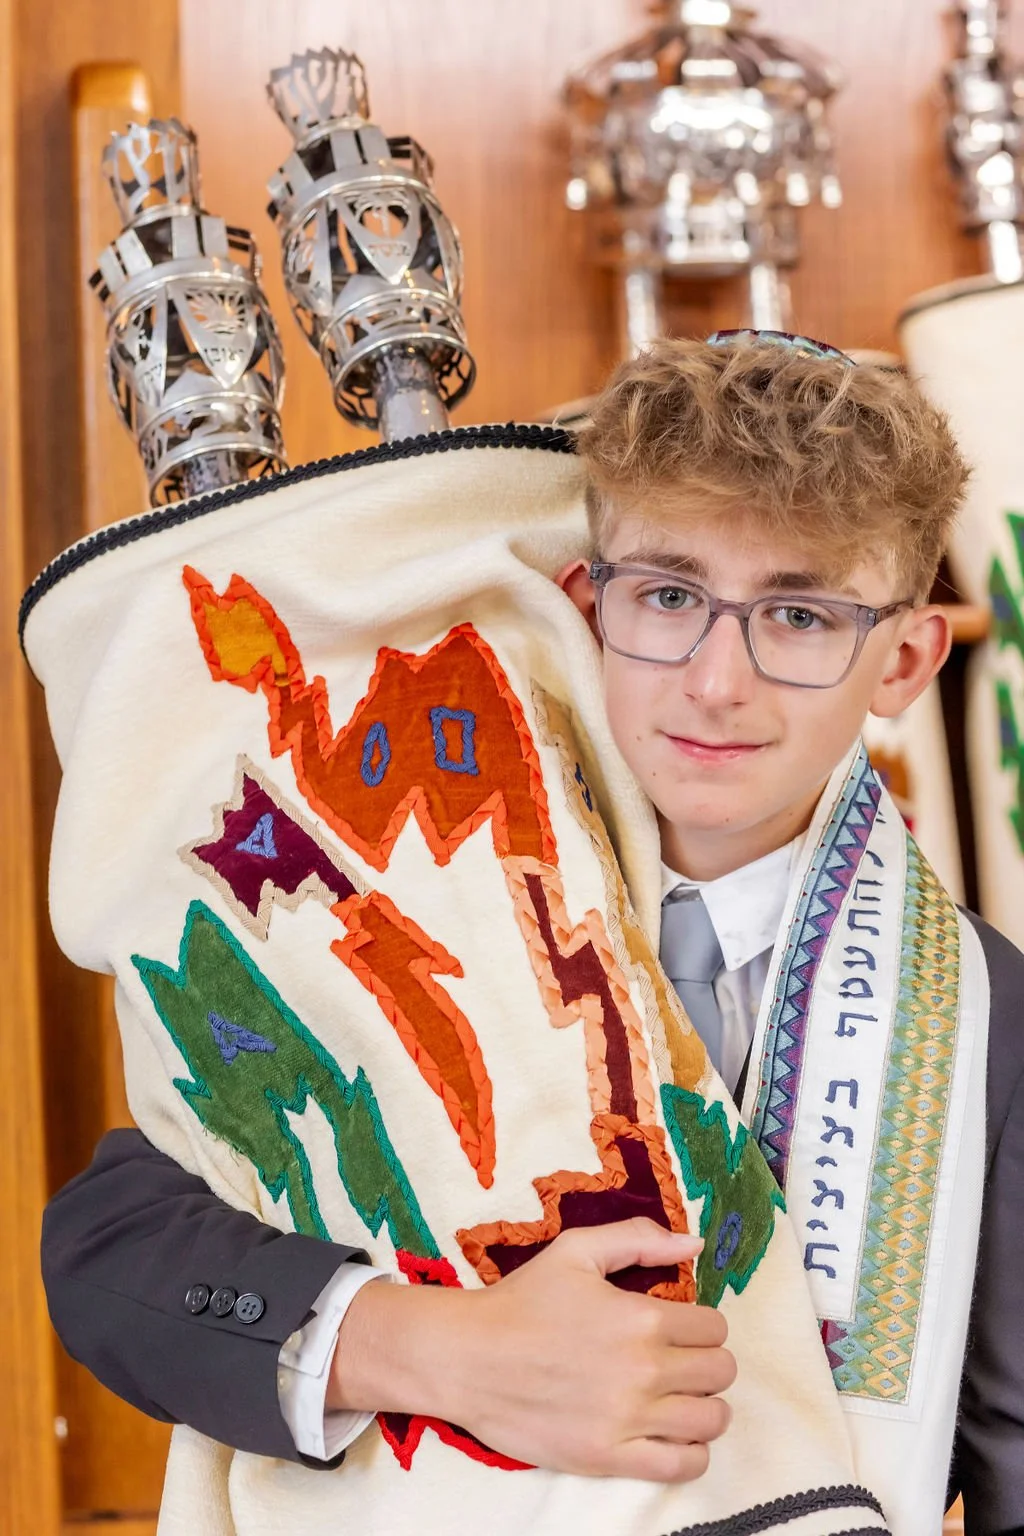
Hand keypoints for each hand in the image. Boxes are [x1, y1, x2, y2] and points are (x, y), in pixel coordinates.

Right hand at [330, 1218, 734, 1481]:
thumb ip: (639, 1238)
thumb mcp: (576, 1250)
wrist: (468, 1358)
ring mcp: (629, 1419)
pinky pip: (682, 1465)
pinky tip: (672, 1433)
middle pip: (720, 1373)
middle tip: (681, 1359)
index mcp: (641, 1317)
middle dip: (708, 1361)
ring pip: (711, 1420)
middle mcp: (644, 1370)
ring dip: (705, 1405)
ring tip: (680, 1396)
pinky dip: (691, 1451)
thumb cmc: (522, 1300)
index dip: (703, 1324)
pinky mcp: (610, 1458)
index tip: (682, 1327)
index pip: (714, 1328)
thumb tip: (694, 1242)